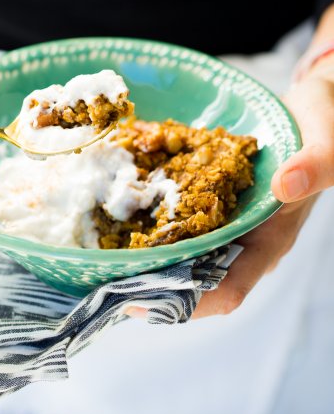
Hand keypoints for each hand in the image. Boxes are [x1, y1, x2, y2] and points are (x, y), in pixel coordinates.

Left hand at [126, 56, 333, 319]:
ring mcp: (225, 221)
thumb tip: (284, 186)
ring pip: (181, 251)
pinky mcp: (212, 200)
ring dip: (146, 255)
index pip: (228, 291)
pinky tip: (123, 210)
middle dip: (151, 283)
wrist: (311, 110)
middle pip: (192, 278)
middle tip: (104, 279)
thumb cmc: (325, 127)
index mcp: (270, 240)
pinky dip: (153, 219)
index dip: (186, 303)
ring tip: (103, 252)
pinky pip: (179, 218)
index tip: (139, 302)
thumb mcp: (328, 140)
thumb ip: (315, 164)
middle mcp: (243, 238)